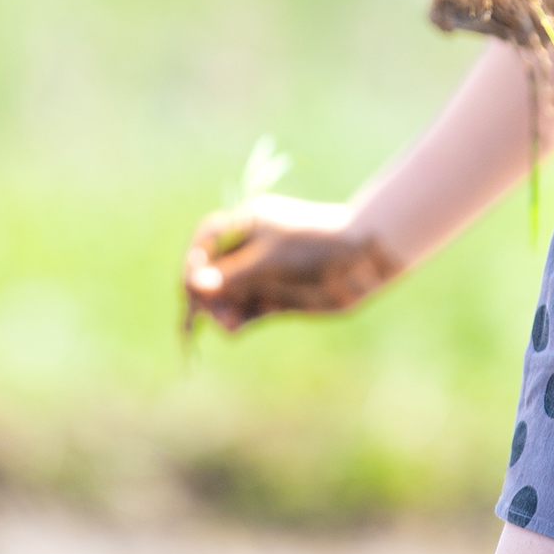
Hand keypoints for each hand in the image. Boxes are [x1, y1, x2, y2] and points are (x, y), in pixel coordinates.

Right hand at [183, 196, 402, 330]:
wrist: (363, 261)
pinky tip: (235, 329)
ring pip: (229, 297)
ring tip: (229, 324)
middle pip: (213, 274)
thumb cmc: (316, 246)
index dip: (195, 266)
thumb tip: (195, 284)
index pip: (206, 244)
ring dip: (222, 311)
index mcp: (247, 225)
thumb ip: (232, 276)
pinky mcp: (274, 299)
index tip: (190, 287)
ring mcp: (262, 275)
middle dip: (208, 294)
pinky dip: (238, 321)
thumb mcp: (270, 260)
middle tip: (208, 315)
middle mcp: (250, 250)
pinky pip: (246, 312)